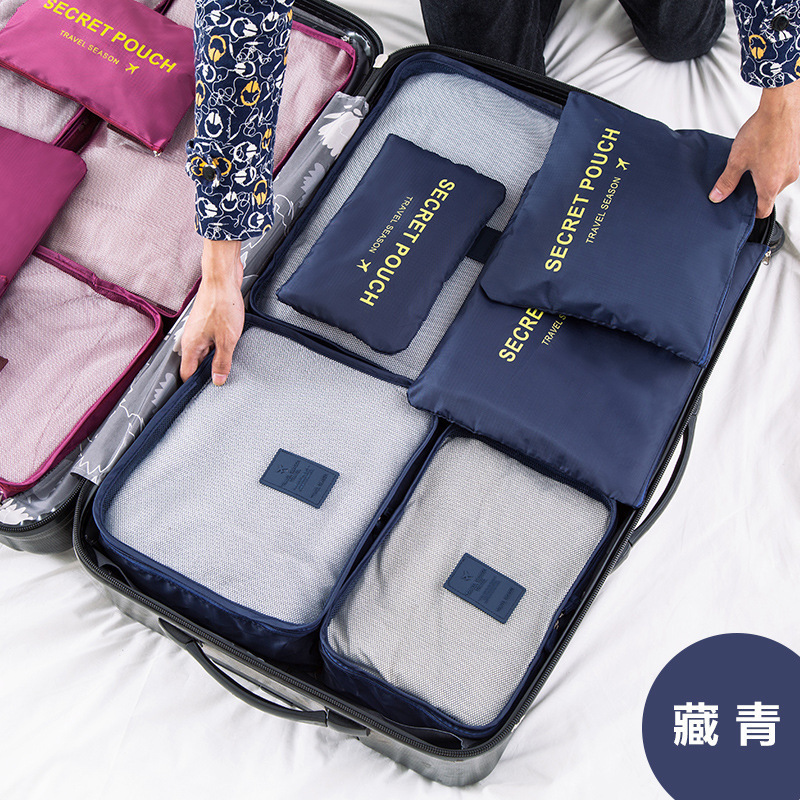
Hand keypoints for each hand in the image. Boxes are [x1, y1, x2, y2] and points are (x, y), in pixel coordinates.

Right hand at [179, 238, 244, 385]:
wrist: (223, 278)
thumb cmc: (222, 304)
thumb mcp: (227, 340)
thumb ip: (222, 362)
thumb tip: (217, 379)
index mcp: (191, 345)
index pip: (186, 373)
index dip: (194, 385)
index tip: (205, 393)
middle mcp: (191, 338)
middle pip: (196, 363)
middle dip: (208, 371)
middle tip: (222, 379)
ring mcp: (199, 329)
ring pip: (205, 351)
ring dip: (216, 357)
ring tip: (229, 362)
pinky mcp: (208, 321)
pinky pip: (211, 340)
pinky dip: (219, 345)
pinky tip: (231, 345)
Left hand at [710, 80, 799, 217]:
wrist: (781, 107)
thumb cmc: (763, 131)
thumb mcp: (736, 161)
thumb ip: (726, 182)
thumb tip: (717, 196)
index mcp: (771, 185)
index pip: (763, 211)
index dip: (750, 213)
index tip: (740, 208)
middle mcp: (786, 178)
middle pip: (769, 195)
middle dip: (754, 191)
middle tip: (739, 182)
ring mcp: (794, 166)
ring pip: (776, 180)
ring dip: (763, 176)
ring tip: (750, 164)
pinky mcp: (796, 154)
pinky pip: (782, 167)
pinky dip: (771, 166)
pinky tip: (760, 154)